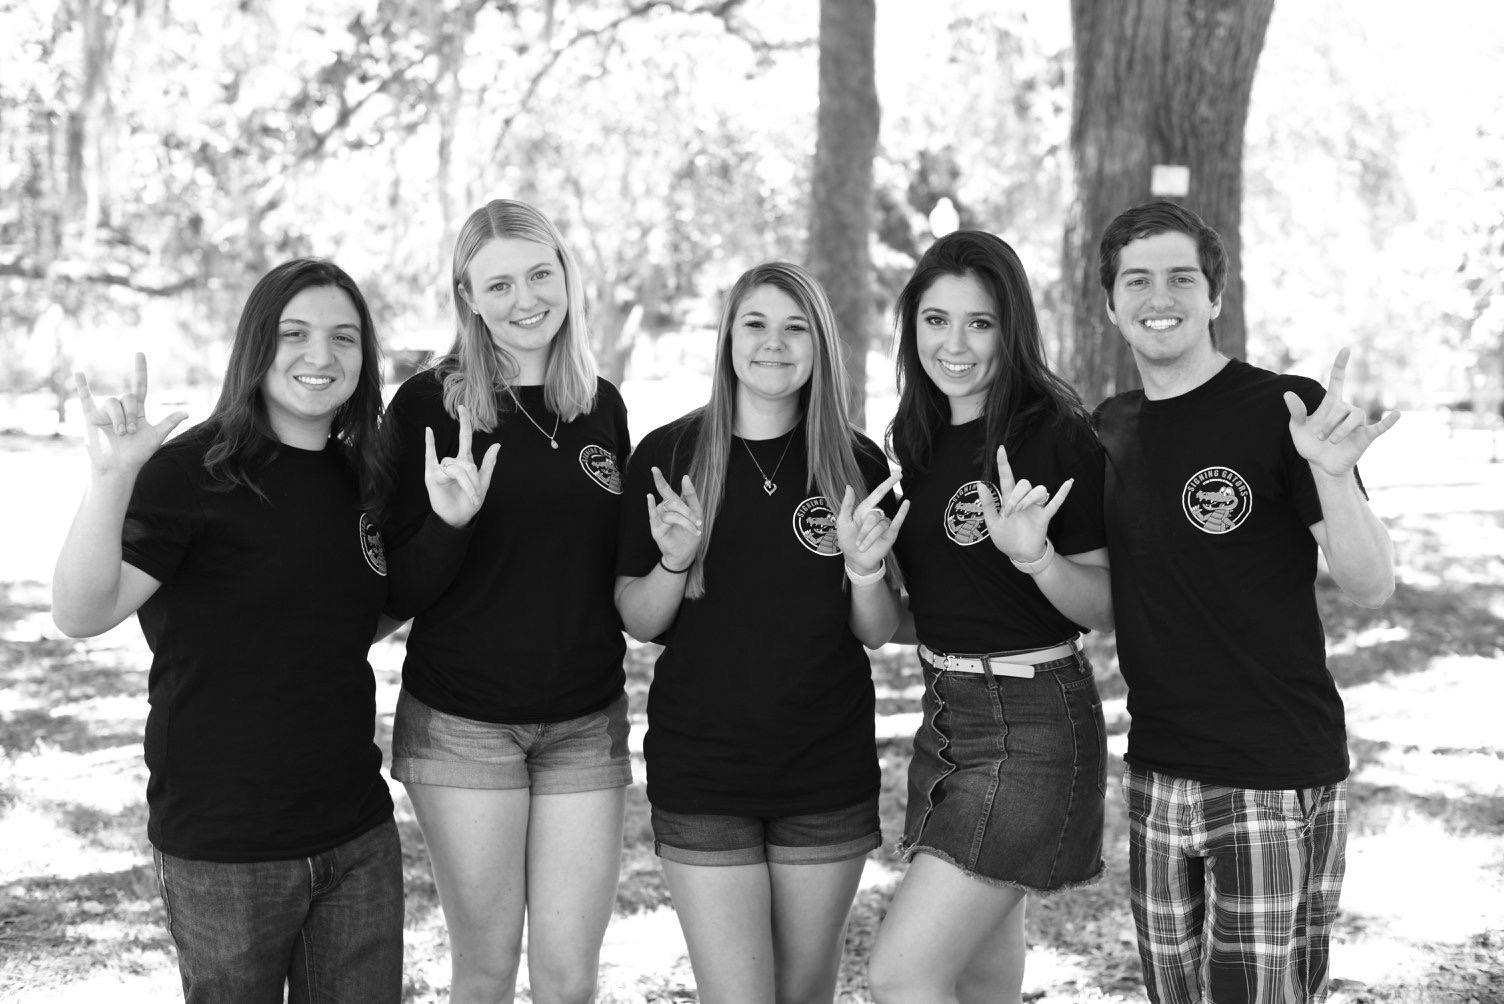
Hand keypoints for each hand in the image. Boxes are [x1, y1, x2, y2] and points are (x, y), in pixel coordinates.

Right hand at [75, 353, 187, 477]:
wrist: (117, 467)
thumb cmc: (137, 454)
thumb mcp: (155, 437)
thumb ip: (168, 423)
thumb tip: (187, 412)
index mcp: (137, 410)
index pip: (139, 386)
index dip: (139, 370)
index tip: (139, 353)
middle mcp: (121, 408)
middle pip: (127, 397)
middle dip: (130, 414)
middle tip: (129, 432)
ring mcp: (105, 412)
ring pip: (112, 402)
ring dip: (117, 417)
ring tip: (119, 433)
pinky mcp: (90, 417)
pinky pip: (84, 398)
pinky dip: (81, 386)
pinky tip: (78, 372)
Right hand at [424, 404, 499, 527]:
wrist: (458, 518)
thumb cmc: (470, 502)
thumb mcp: (484, 483)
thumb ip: (489, 464)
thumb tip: (497, 444)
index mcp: (466, 462)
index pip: (464, 437)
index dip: (465, 423)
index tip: (463, 407)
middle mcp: (452, 462)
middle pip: (464, 462)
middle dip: (472, 479)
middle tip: (476, 494)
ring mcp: (441, 468)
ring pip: (455, 468)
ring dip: (465, 483)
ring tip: (470, 495)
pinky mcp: (432, 475)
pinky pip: (430, 457)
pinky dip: (430, 444)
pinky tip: (429, 431)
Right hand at [648, 467, 702, 571]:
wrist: (687, 552)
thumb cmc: (691, 531)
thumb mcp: (697, 512)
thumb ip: (690, 495)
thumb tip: (684, 477)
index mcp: (672, 504)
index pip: (664, 489)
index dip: (659, 479)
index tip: (654, 468)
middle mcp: (663, 509)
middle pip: (673, 502)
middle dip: (688, 512)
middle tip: (699, 522)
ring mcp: (658, 519)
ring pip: (672, 513)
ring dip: (686, 521)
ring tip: (696, 529)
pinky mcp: (656, 529)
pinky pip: (655, 516)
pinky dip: (652, 506)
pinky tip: (650, 497)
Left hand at [835, 473, 909, 574]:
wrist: (855, 560)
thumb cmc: (847, 540)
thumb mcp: (842, 523)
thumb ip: (846, 505)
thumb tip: (849, 486)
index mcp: (864, 509)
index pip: (878, 493)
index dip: (888, 483)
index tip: (898, 473)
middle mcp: (876, 515)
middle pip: (874, 515)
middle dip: (864, 531)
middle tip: (858, 543)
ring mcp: (884, 524)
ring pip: (880, 525)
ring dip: (869, 538)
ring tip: (862, 547)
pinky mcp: (891, 533)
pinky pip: (897, 521)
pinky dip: (902, 513)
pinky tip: (906, 504)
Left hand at [977, 443, 1072, 562]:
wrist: (1019, 554)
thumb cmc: (1005, 537)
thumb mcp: (992, 524)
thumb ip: (988, 505)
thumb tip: (980, 484)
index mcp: (1008, 500)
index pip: (1006, 478)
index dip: (1003, 464)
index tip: (1000, 449)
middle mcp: (1023, 500)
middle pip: (1024, 484)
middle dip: (1016, 496)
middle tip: (1010, 512)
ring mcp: (1035, 507)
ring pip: (1038, 490)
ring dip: (1029, 499)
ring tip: (1022, 511)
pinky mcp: (1045, 516)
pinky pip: (1056, 502)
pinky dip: (1062, 493)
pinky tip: (1069, 482)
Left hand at [1284, 347, 1400, 477]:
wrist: (1321, 465)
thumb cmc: (1310, 444)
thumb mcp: (1298, 428)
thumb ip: (1296, 412)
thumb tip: (1287, 394)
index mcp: (1331, 404)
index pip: (1338, 379)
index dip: (1341, 365)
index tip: (1346, 349)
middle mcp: (1346, 410)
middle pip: (1340, 408)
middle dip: (1327, 423)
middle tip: (1319, 437)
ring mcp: (1358, 423)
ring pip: (1354, 418)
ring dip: (1340, 430)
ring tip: (1331, 441)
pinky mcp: (1366, 436)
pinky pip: (1380, 427)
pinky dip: (1389, 421)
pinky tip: (1397, 414)